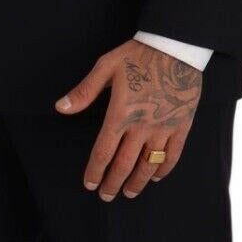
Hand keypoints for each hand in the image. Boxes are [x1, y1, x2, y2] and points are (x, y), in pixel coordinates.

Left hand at [55, 39, 202, 199]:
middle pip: (125, 164)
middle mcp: (142, 126)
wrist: (176, 46)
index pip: (103, 152)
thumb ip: (84, 92)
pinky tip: (156, 177)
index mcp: (120, 114)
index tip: (90, 184)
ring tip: (129, 193)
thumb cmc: (138, 54)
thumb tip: (60, 108)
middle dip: (113, 183)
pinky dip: (164, 168)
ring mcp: (164, 128)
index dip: (95, 171)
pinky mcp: (181, 125)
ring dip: (138, 182)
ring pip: (149, 164)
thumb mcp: (106, 67)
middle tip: (106, 196)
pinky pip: (173, 154)